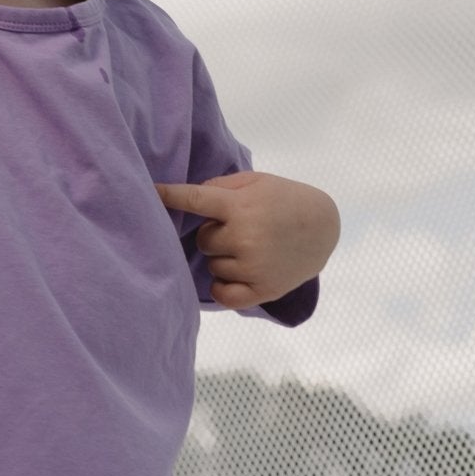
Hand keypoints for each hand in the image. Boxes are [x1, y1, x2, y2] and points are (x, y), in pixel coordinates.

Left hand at [154, 170, 340, 309]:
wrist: (325, 227)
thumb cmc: (284, 199)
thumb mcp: (256, 182)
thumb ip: (220, 187)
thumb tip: (186, 199)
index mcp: (241, 206)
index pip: (194, 200)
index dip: (168, 196)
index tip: (149, 193)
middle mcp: (245, 236)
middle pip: (203, 240)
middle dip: (215, 233)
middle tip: (240, 227)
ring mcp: (254, 265)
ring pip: (212, 266)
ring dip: (223, 258)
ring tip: (250, 247)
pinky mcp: (263, 289)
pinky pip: (223, 294)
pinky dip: (223, 286)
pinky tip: (235, 274)